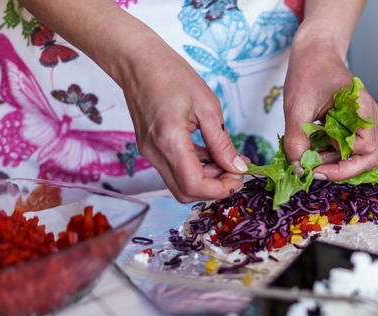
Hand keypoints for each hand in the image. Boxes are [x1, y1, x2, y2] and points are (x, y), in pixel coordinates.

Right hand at [119, 37, 248, 202]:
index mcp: (169, 139)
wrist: (138, 61)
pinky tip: (212, 155)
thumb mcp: (207, 105)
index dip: (220, 189)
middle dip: (215, 188)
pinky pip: (175, 170)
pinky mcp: (151, 149)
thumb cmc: (171, 74)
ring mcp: (150, 153)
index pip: (194, 184)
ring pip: (180, 184)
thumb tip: (237, 167)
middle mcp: (155, 152)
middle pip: (186, 191)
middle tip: (236, 171)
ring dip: (207, 179)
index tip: (239, 178)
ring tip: (228, 160)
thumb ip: (222, 142)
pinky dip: (196, 169)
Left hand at [282, 43, 377, 180]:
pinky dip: (330, 153)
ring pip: (356, 155)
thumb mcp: (297, 106)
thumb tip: (297, 168)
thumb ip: (297, 138)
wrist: (314, 50)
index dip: (342, 165)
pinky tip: (312, 150)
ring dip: (333, 162)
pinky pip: (346, 146)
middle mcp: (367, 117)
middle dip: (340, 170)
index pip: (365, 150)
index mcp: (361, 109)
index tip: (315, 168)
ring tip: (308, 159)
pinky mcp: (351, 123)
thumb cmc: (309, 70)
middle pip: (366, 158)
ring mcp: (361, 121)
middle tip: (314, 172)